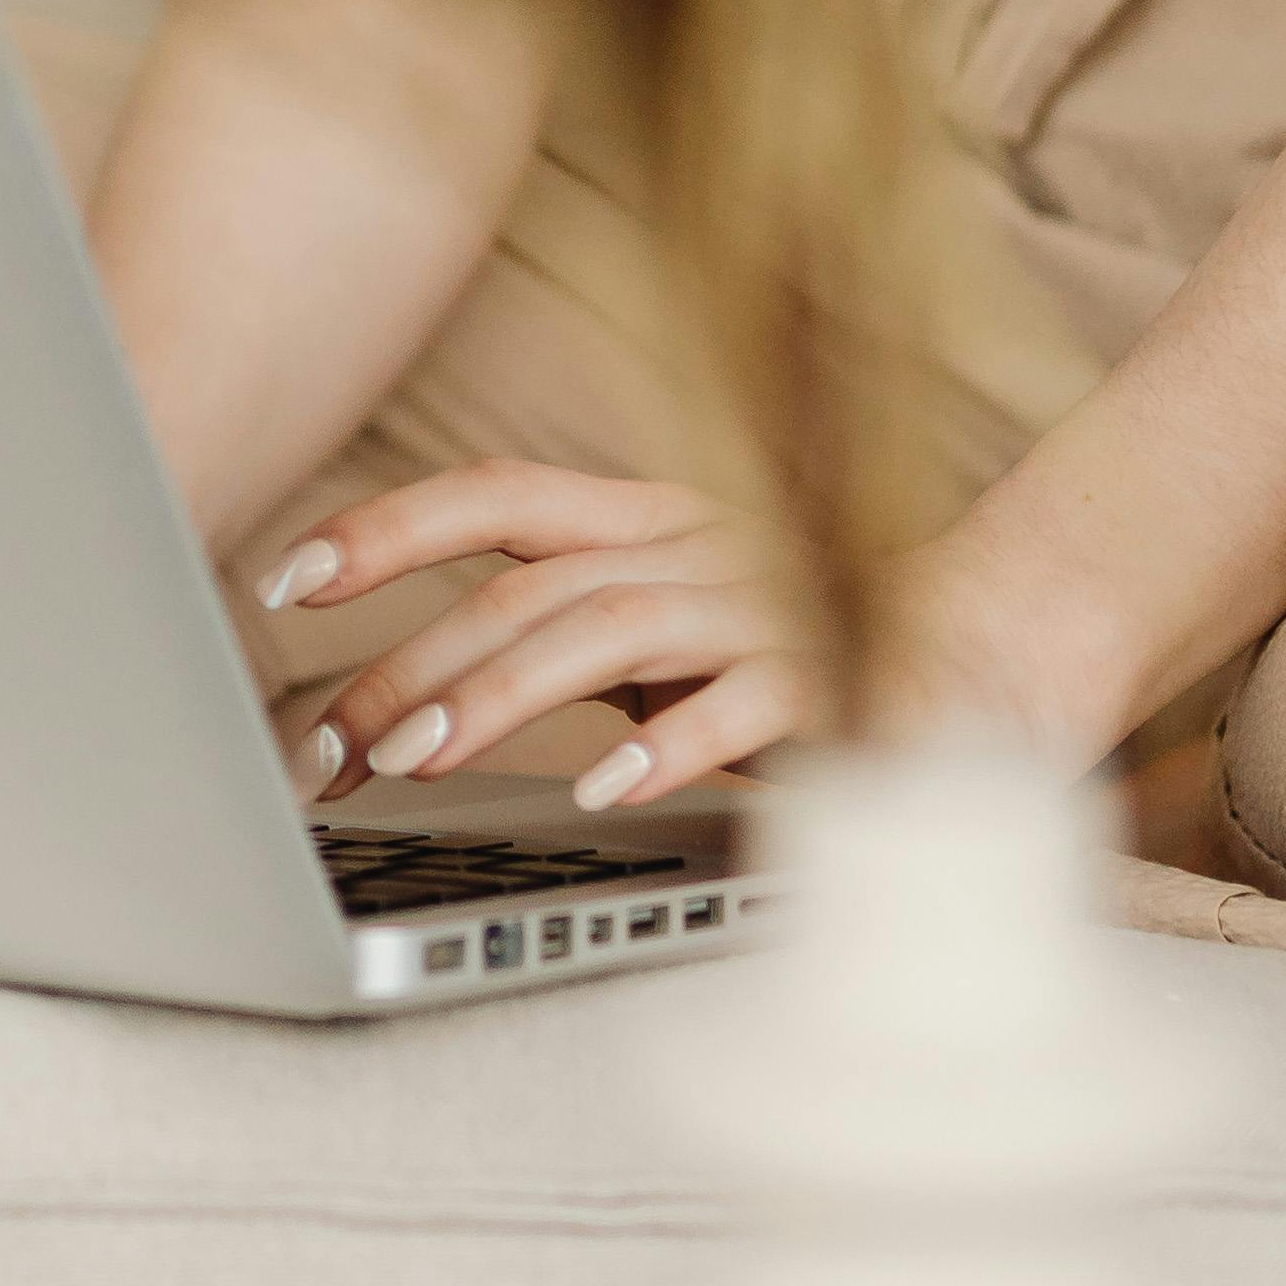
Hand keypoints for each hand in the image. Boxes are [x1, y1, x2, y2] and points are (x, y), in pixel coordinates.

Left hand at [262, 466, 813, 817]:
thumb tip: (404, 697)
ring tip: (415, 759)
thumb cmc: (799, 642)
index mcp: (646, 522)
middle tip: (330, 746)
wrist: (997, 638)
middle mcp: (694, 549)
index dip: (390, 528)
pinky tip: (605, 788)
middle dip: (414, 664)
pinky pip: (742, 703)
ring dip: (500, 697)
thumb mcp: (664, 623)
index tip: (288, 578)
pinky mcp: (832, 679)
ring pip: (606, 633)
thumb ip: (558, 633)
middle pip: (527, 590)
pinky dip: (670, 742)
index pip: (497, 497)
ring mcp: (764, 607)